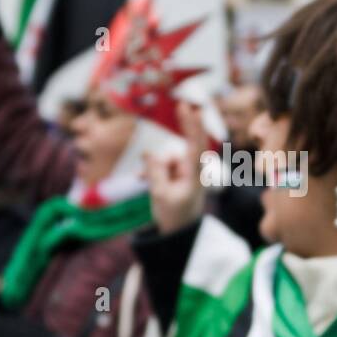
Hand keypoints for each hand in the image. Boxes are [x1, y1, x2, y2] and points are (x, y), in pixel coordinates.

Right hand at [143, 102, 207, 234]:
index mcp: (195, 175)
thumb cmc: (174, 215)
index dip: (193, 126)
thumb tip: (148, 153)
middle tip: (182, 104)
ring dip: (155, 168)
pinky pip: (160, 167)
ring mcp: (184, 172)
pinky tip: (140, 179)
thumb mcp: (161, 195)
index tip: (190, 109)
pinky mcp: (175, 175)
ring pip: (166, 159)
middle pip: (188, 143)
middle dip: (185, 126)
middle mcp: (192, 170)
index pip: (196, 146)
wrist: (176, 233)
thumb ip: (155, 172)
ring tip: (145, 182)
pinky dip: (152, 172)